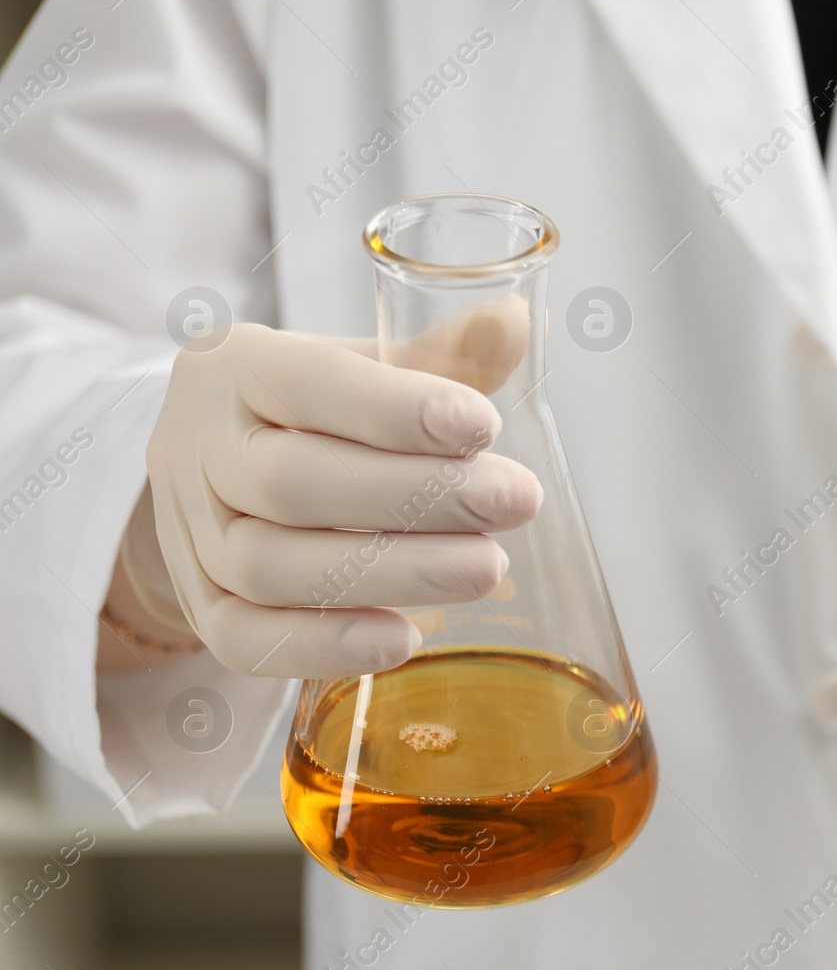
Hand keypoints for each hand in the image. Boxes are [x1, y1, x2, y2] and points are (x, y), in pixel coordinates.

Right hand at [128, 298, 541, 677]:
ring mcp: (189, 535)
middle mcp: (199, 448)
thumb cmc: (314, 415)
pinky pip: (246, 640)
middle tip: (515, 502)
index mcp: (238, 368)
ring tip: (487, 568)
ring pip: (269, 567)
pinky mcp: (200, 609)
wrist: (222, 478)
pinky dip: (326, 644)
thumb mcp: (365, 369)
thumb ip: (437, 355)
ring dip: (388, 573)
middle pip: (291, 484)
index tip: (484, 426)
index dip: (394, 409)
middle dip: (415, 498)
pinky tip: (404, 639)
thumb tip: (514, 325)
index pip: (308, 384)